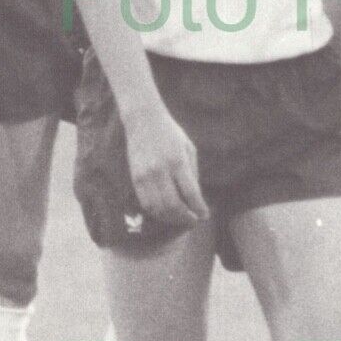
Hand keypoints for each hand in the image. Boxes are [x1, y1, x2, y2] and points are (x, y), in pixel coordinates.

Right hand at [122, 102, 208, 226]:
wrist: (143, 120)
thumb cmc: (171, 133)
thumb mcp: (189, 148)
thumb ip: (193, 173)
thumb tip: (195, 199)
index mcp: (178, 162)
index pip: (191, 193)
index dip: (199, 208)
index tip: (205, 215)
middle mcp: (160, 170)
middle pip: (174, 205)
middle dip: (185, 218)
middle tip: (194, 221)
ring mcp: (145, 175)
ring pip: (158, 208)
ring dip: (171, 219)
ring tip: (181, 219)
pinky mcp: (135, 178)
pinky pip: (145, 203)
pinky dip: (156, 212)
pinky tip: (165, 213)